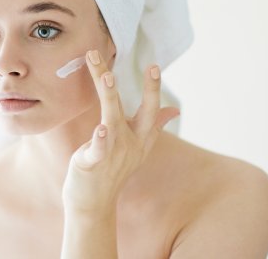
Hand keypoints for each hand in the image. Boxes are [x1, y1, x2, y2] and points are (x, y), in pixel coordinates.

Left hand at [62, 50, 178, 216]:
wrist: (92, 202)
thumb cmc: (112, 169)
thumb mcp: (137, 147)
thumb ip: (153, 126)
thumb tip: (175, 109)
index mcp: (140, 138)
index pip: (152, 110)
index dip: (154, 89)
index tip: (155, 65)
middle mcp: (130, 144)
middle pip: (140, 112)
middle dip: (148, 90)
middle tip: (152, 66)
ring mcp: (112, 153)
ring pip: (112, 120)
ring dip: (110, 97)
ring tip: (107, 77)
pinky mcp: (91, 163)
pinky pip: (98, 150)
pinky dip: (99, 141)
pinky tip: (100, 130)